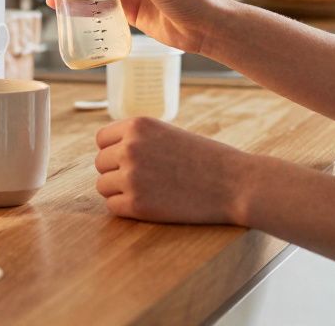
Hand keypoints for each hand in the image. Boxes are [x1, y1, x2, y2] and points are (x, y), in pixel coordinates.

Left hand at [94, 116, 253, 224]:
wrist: (234, 183)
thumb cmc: (206, 159)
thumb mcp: (168, 134)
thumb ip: (138, 140)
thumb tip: (109, 154)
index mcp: (137, 125)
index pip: (102, 139)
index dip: (114, 151)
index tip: (132, 161)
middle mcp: (129, 148)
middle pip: (100, 164)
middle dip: (117, 172)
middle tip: (146, 179)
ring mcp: (131, 176)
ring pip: (103, 186)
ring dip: (120, 191)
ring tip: (150, 191)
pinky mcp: (137, 204)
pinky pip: (113, 207)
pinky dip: (127, 208)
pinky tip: (151, 204)